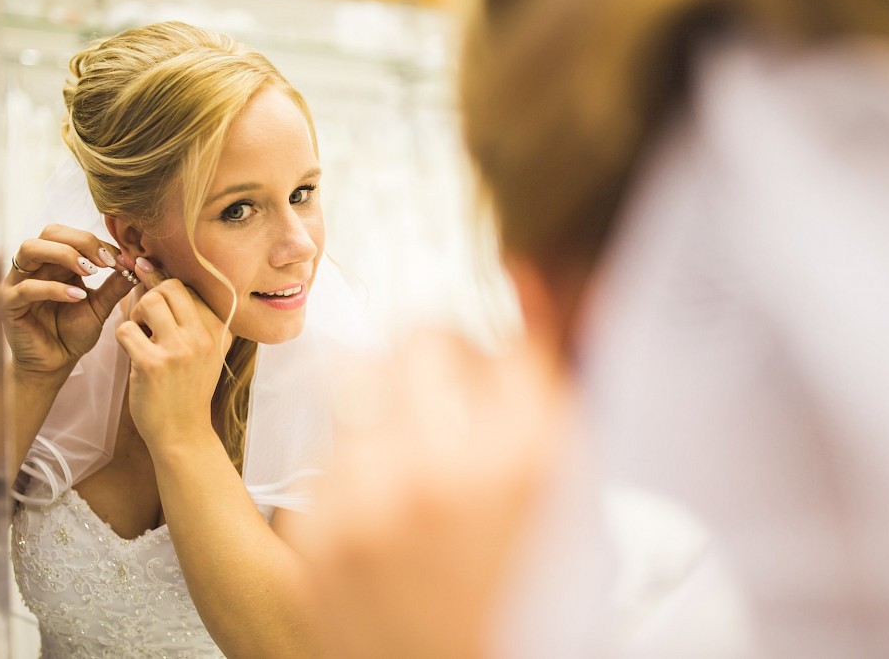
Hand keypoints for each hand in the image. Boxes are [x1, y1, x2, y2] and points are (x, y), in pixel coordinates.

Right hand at [3, 224, 133, 376]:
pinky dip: (55, 288)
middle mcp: (36, 266)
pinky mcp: (11, 304)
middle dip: (82, 241)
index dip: (99, 243)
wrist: (56, 363)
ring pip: (31, 249)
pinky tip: (78, 297)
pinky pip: (27, 287)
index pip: (73, 235)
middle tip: (106, 262)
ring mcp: (19, 282)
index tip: (124, 260)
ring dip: (65, 255)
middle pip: (50, 232)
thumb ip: (115, 286)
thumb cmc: (74, 333)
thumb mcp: (100, 307)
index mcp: (56, 262)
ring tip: (91, 272)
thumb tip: (137, 266)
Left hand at [115, 258, 230, 448]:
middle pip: (169, 287)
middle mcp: (205, 336)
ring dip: (136, 315)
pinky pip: (125, 329)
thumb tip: (152, 272)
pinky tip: (133, 354)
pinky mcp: (153, 364)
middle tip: (147, 322)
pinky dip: (123, 338)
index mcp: (220, 330)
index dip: (165, 286)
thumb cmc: (187, 388)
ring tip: (141, 336)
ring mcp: (180, 350)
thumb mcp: (204, 351)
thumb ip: (190, 317)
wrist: (183, 432)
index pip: (190, 287)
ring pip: (148, 301)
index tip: (151, 288)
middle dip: (150, 298)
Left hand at [295, 331, 571, 658]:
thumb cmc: (531, 607)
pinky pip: (332, 455)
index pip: (510, 338)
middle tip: (447, 380)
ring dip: (394, 403)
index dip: (508, 341)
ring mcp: (366, 502)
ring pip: (362, 385)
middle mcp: (440, 469)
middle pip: (421, 337)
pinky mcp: (315, 535)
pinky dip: (360, 466)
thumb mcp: (573, 507)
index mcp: (526, 462)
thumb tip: (529, 280)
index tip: (495, 357)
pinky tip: (384, 511)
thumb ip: (554, 393)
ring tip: (413, 453)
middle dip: (440, 351)